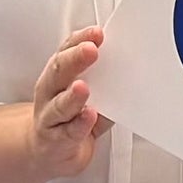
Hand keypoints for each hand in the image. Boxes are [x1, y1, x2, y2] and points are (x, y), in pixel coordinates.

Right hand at [0, 27, 108, 182]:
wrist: (48, 150)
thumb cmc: (70, 117)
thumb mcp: (90, 94)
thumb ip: (108, 83)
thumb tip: (134, 71)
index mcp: (59, 74)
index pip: (66, 50)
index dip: (80, 39)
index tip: (97, 32)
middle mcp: (50, 92)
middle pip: (59, 71)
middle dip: (75, 58)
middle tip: (92, 50)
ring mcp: (50, 116)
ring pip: (59, 104)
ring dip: (73, 95)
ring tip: (84, 87)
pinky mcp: (55, 139)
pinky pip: (68, 132)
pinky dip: (79, 124)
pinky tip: (89, 116)